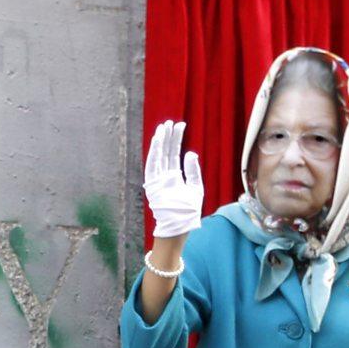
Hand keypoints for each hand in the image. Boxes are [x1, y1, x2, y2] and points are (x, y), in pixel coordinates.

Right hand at [144, 120, 203, 237]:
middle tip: (171, 122)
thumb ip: (193, 170)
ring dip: (160, 142)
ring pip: (158, 156)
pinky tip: (158, 140)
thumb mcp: (196, 188)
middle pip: (166, 152)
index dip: (176, 140)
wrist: (180, 225)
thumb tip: (189, 153)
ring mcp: (158, 180)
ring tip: (164, 127)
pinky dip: (154, 152)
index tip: (180, 126)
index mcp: (174, 177)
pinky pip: (152, 165)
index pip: (174, 154)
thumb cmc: (187, 211)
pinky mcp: (153, 184)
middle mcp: (164, 176)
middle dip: (168, 137)